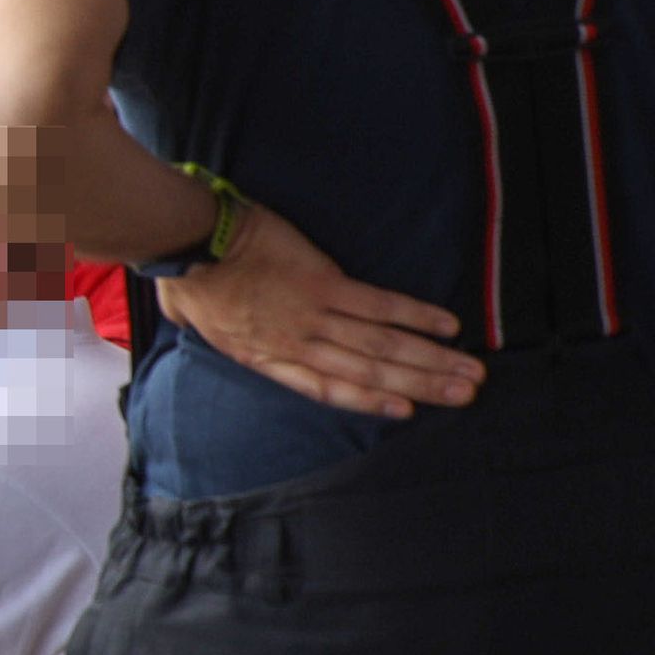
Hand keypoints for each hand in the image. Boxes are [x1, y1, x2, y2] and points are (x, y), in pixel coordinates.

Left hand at [154, 201, 481, 419]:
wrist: (188, 243)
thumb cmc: (185, 277)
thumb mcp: (193, 320)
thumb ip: (217, 329)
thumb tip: (201, 324)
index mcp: (263, 357)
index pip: (324, 389)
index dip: (367, 401)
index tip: (406, 410)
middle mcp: (294, 344)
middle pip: (366, 373)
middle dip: (419, 386)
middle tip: (463, 396)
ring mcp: (311, 316)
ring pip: (381, 346)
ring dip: (430, 360)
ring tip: (468, 372)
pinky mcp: (323, 283)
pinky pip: (378, 305)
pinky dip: (415, 316)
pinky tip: (447, 327)